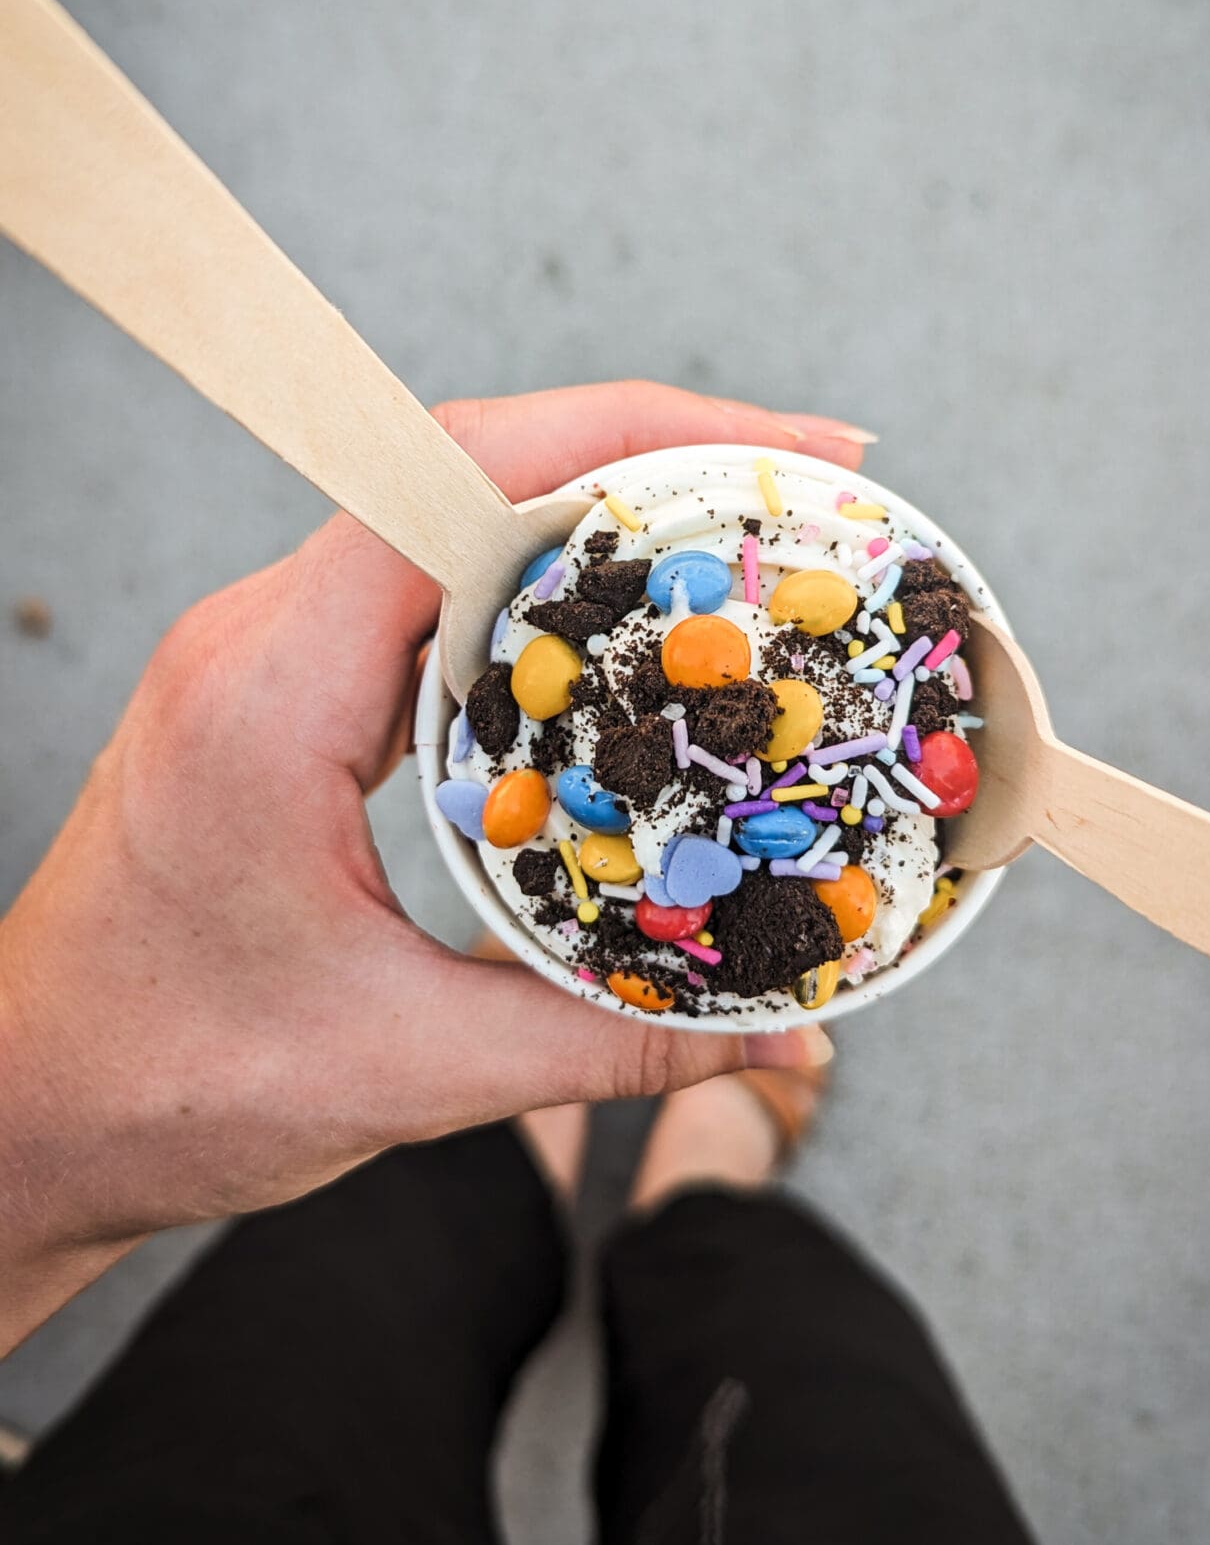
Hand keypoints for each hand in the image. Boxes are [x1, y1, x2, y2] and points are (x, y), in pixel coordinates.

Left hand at [0, 383, 864, 1348]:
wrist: (22, 1112)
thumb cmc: (163, 1086)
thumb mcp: (410, 1070)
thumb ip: (610, 1042)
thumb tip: (784, 1047)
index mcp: (271, 694)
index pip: (451, 476)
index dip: (623, 432)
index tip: (768, 456)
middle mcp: (256, 639)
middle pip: (462, 465)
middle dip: (643, 452)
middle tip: (797, 491)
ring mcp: (260, 652)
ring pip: (441, 514)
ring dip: (589, 504)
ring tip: (732, 538)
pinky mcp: (277, 686)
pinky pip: (418, 584)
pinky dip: (532, 576)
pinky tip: (617, 620)